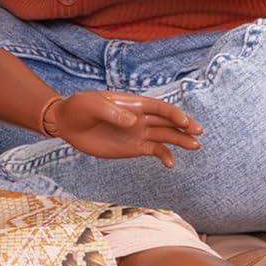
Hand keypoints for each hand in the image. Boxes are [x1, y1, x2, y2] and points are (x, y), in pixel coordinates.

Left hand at [47, 91, 201, 166]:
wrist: (66, 123)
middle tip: (198, 132)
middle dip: (183, 125)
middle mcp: (139, 117)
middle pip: (166, 121)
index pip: (158, 107)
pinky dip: (164, 156)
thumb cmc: (79, 107)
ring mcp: (137, 132)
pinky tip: (171, 163)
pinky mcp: (132, 147)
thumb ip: (112, 112)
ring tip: (195, 146)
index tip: (184, 121)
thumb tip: (133, 121)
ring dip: (180, 140)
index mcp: (132, 103)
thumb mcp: (91, 105)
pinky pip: (153, 151)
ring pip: (164, 136)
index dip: (172, 113)